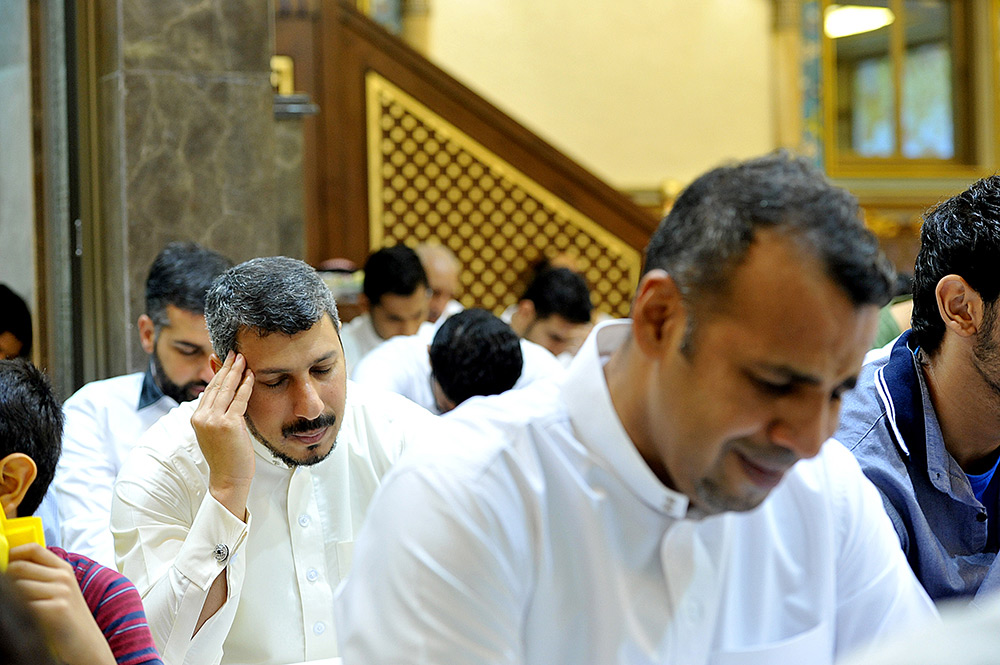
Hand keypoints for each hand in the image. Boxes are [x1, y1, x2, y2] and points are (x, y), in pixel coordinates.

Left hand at [6, 544, 115, 664]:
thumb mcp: (61, 590)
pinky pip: (23, 605)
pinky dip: (20, 612)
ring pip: (17, 586)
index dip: (13, 552)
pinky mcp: (56, 609)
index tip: (3, 560)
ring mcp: (60, 592)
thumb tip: (12, 566)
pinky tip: (29, 618)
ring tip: (21, 608)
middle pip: (20, 566)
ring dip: (13, 598)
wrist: (85, 643)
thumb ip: (41, 575)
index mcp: (63, 569)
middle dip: (6, 578)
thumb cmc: (68, 618)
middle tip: (8, 591)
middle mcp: (63, 577)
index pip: (34, 548)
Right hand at [191, 350, 255, 519]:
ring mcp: (213, 420)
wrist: (228, 478)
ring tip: (243, 358)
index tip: (224, 359)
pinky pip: (239, 400)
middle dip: (226, 367)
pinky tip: (251, 376)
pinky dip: (246, 386)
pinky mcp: (227, 424)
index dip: (218, 372)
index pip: (209, 389)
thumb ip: (219, 413)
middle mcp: (201, 417)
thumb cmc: (226, 456)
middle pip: (216, 385)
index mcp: (197, 418)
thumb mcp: (217, 431)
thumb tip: (225, 396)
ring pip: (226, 389)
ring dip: (236, 371)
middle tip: (235, 351)